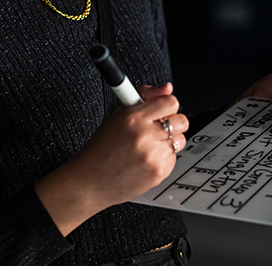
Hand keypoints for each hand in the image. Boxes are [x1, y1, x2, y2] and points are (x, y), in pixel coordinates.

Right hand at [35, 84, 187, 235]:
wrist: (89, 182)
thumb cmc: (101, 149)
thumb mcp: (117, 116)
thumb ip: (145, 97)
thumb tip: (167, 88)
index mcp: (133, 118)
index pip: (170, 102)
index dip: (166, 106)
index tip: (161, 110)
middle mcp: (145, 136)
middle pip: (182, 120)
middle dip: (172, 122)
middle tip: (157, 128)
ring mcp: (154, 156)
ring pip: (181, 140)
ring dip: (169, 141)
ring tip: (148, 145)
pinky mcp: (159, 172)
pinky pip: (174, 158)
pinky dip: (163, 158)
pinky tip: (146, 160)